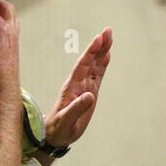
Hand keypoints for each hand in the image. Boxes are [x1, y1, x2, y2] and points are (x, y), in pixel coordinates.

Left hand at [45, 27, 111, 147]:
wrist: (55, 134)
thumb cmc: (59, 129)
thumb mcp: (66, 121)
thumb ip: (77, 108)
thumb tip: (90, 95)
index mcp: (72, 87)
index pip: (83, 65)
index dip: (91, 52)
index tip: (99, 39)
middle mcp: (78, 83)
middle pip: (90, 60)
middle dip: (98, 46)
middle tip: (108, 30)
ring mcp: (84, 87)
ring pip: (94, 65)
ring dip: (102, 51)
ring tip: (110, 37)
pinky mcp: (89, 92)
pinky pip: (97, 75)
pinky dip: (102, 64)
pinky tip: (107, 54)